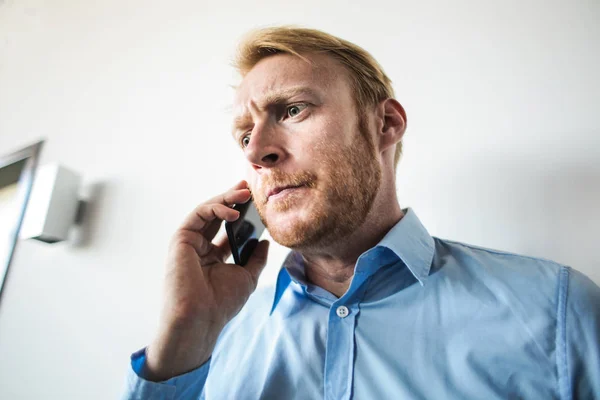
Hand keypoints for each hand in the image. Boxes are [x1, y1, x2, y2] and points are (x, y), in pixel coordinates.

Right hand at [144, 181, 269, 380]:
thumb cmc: (222, 303)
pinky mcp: (181, 238)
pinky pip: (200, 214)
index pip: (228, 228)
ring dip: (227, 198)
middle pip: (218, 215)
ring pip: (208, 210)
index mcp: (213, 256)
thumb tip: (265, 241)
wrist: (201, 319)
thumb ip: (256, 258)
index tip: (257, 202)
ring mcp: (189, 242)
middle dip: (234, 199)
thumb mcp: (247, 276)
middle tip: (249, 187)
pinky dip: (216, 208)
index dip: (242, 214)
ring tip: (245, 193)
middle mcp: (200, 247)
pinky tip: (234, 211)